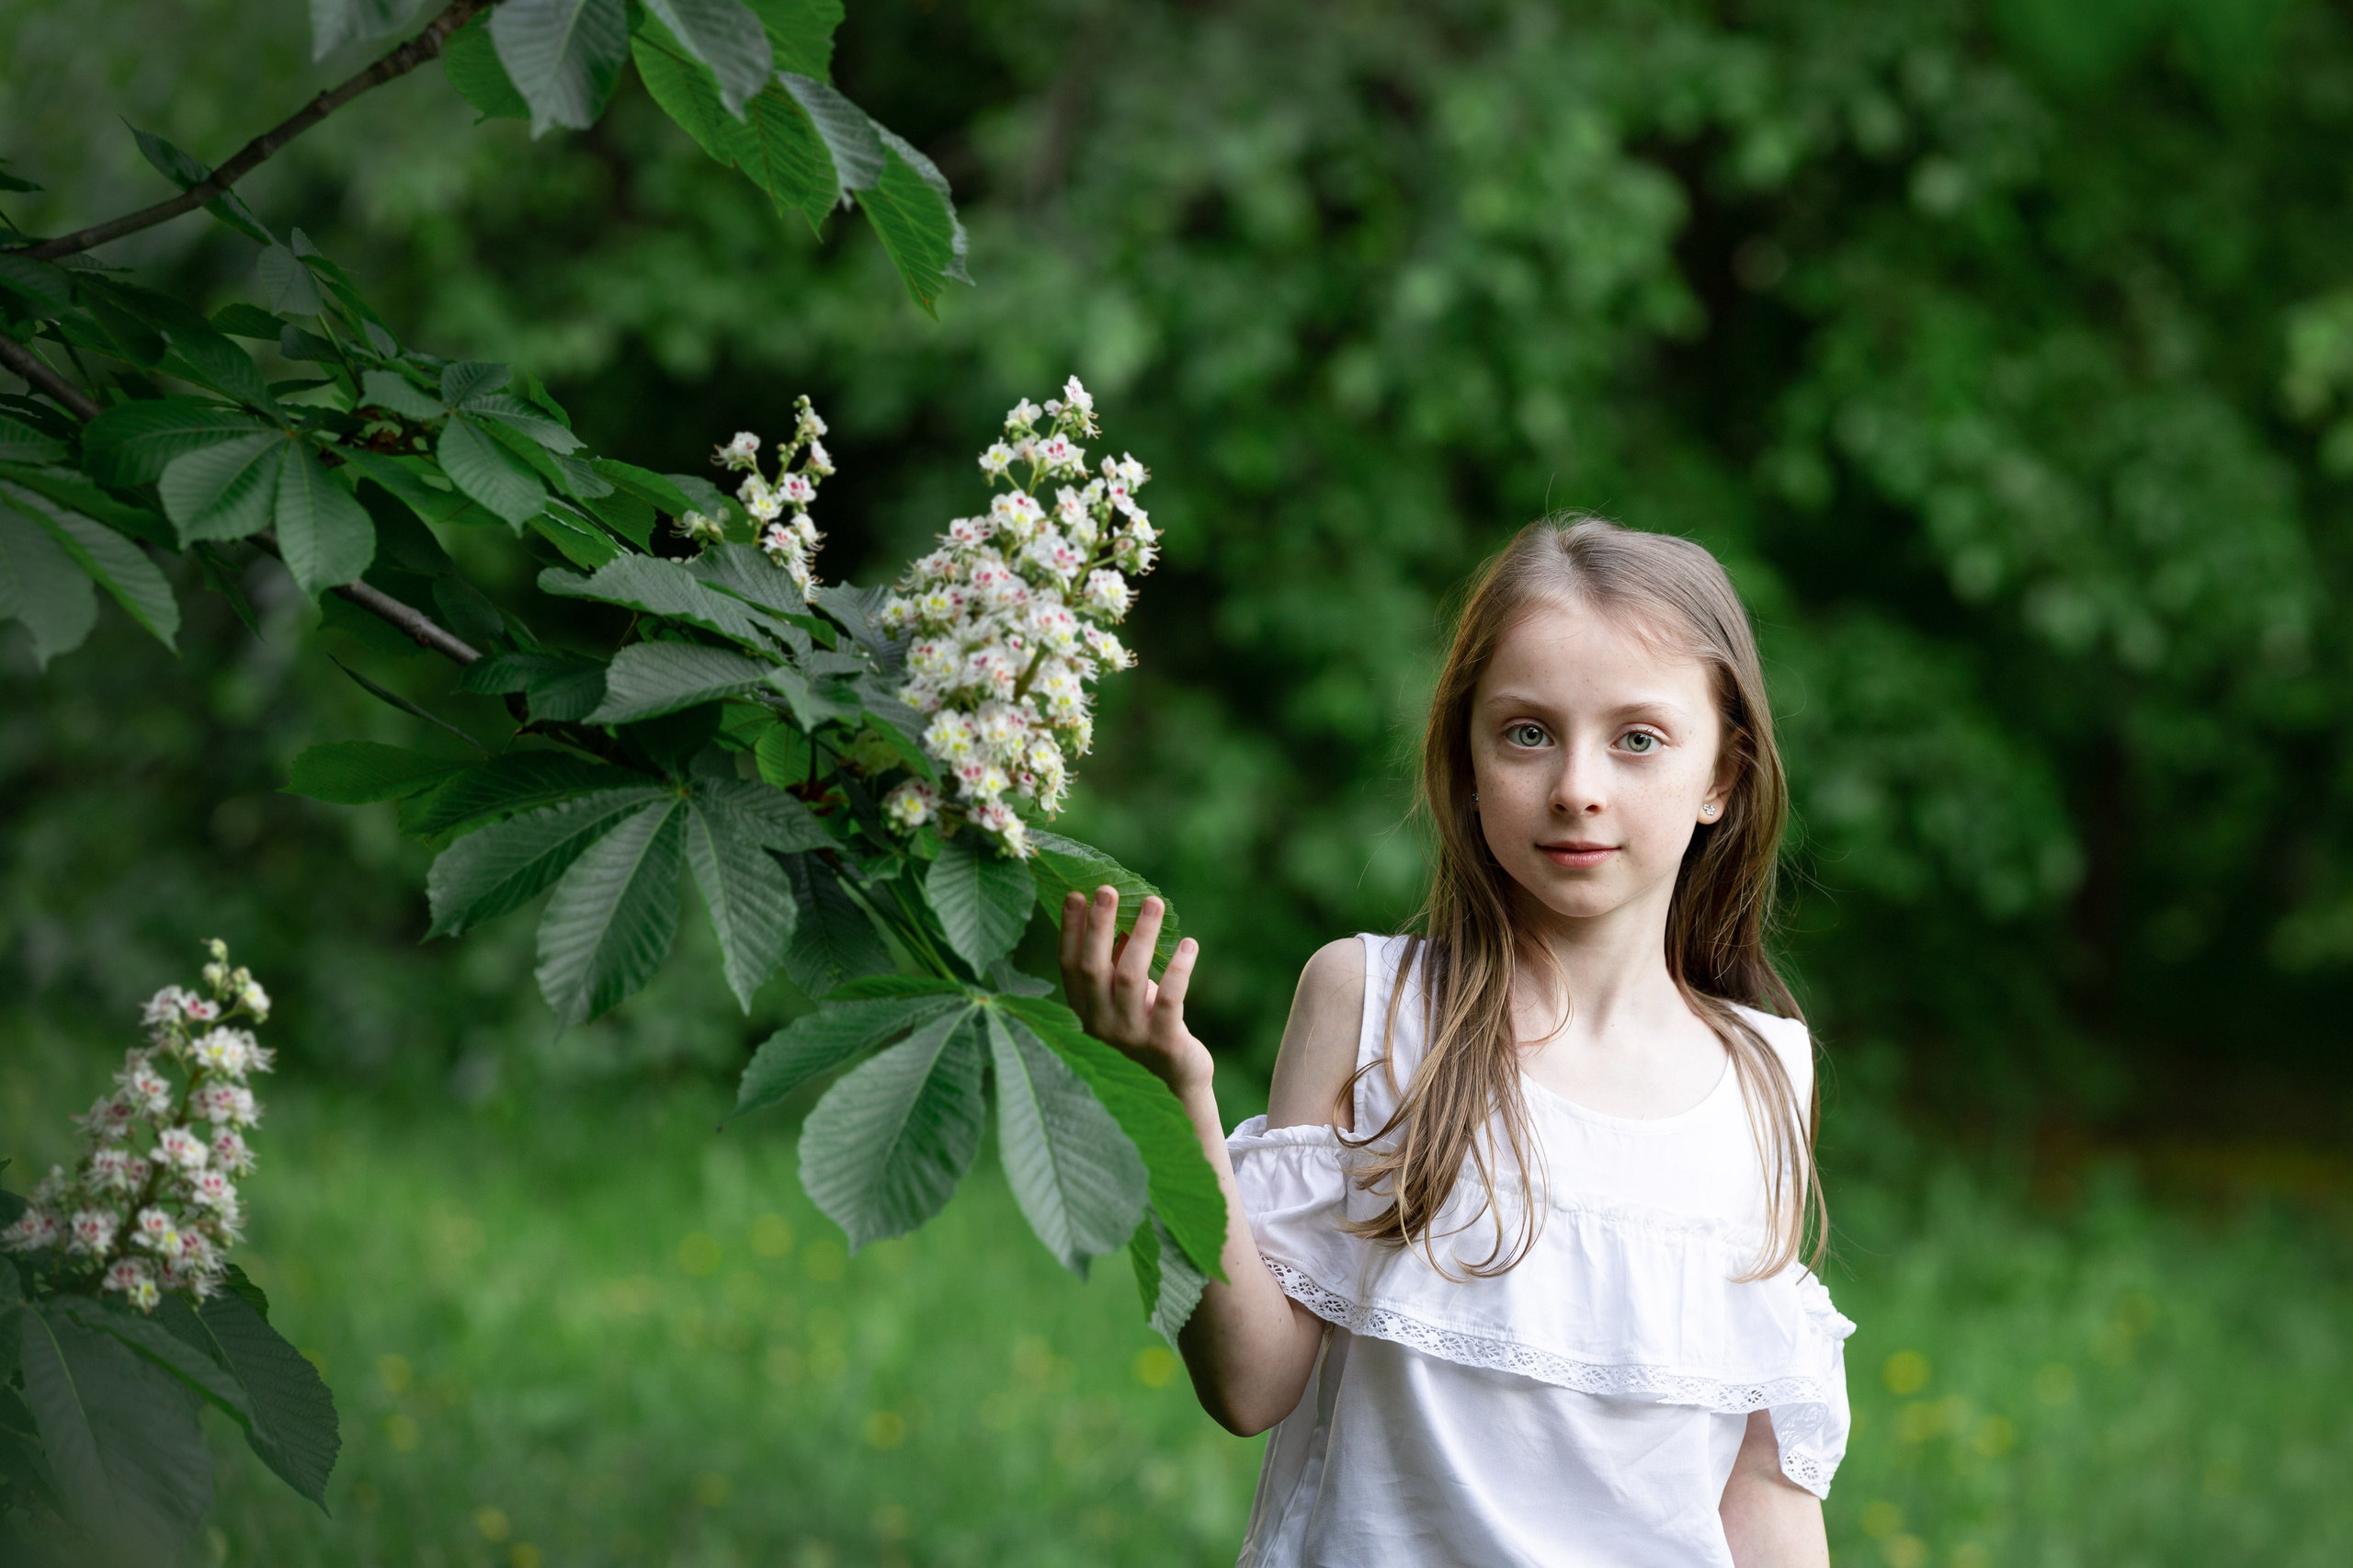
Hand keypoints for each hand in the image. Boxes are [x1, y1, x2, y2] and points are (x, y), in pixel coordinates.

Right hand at [1058, 886, 1212, 1096]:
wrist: (1175, 1092)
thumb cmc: (1148, 1035)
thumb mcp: (1126, 1000)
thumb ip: (1119, 964)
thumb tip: (1120, 913)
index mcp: (1084, 1012)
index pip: (1069, 966)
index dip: (1070, 930)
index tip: (1075, 894)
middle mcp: (1100, 1025)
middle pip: (1094, 968)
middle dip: (1099, 925)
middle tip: (1107, 889)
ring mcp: (1131, 1036)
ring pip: (1131, 977)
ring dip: (1141, 936)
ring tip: (1154, 903)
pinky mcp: (1165, 1044)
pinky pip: (1171, 999)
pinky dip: (1179, 968)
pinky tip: (1189, 943)